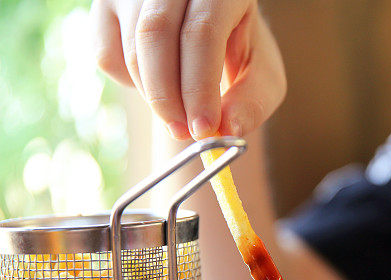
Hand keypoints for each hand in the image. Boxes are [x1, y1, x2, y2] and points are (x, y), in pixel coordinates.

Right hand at [91, 0, 285, 139]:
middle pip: (156, 35)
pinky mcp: (106, 6)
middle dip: (169, 97)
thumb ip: (252, 100)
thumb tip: (228, 130)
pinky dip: (130, 84)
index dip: (199, 86)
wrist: (209, 24)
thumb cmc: (239, 47)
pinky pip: (106, 57)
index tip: (203, 129)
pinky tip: (157, 81)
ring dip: (156, 96)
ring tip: (181, 111)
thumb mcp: (261, 72)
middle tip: (184, 132)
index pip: (202, 32)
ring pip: (131, 50)